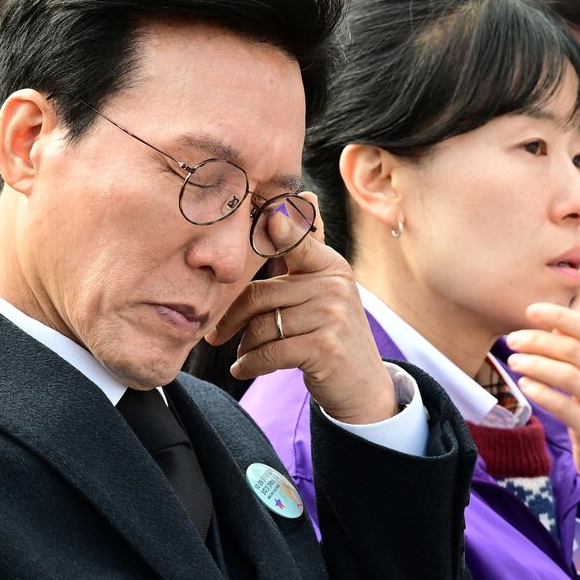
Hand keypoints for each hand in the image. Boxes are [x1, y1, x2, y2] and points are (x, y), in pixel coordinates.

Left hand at [205, 194, 397, 422]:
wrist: (362, 384)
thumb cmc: (331, 332)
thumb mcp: (325, 288)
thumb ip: (308, 248)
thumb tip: (306, 196)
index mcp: (330, 266)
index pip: (296, 242)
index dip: (280, 228)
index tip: (266, 219)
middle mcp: (334, 286)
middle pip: (259, 295)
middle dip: (233, 319)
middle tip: (217, 334)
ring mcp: (332, 316)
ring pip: (262, 327)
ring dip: (245, 347)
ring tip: (245, 355)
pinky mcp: (325, 347)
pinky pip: (270, 352)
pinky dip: (250, 364)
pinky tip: (244, 368)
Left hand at [505, 302, 579, 514]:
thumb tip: (550, 324)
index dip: (558, 315)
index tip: (530, 309)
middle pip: (573, 349)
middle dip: (538, 340)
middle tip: (512, 339)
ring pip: (567, 376)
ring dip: (535, 364)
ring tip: (514, 360)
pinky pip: (564, 407)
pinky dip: (541, 393)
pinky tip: (525, 385)